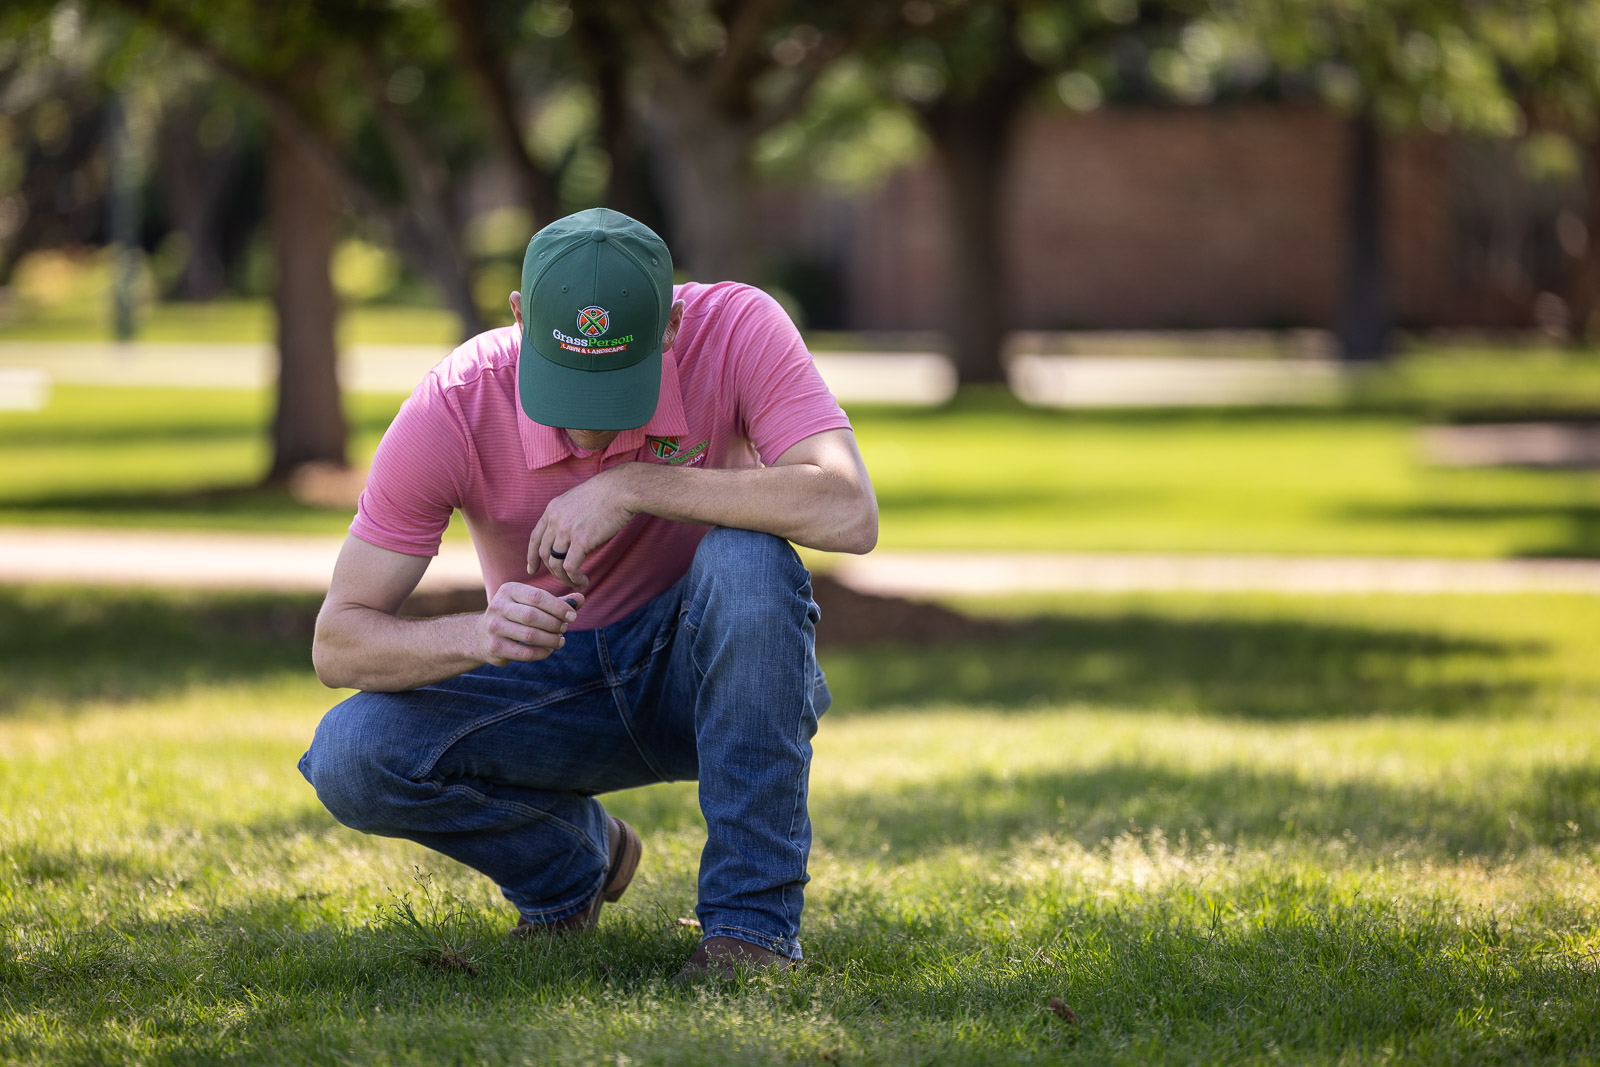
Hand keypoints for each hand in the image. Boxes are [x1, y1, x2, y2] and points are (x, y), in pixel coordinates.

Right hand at [474, 583, 583, 665]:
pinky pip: (525, 652)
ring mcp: (494, 627)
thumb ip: (556, 602)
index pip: (537, 596)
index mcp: (508, 590)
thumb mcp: (531, 603)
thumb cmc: (515, 616)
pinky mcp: (495, 647)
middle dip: (554, 624)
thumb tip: (581, 599)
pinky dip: (542, 653)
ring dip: (551, 640)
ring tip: (560, 640)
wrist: (482, 635)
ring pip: (530, 635)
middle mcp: (498, 606)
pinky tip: (548, 650)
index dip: (558, 607)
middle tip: (565, 629)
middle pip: (533, 616)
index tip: (573, 616)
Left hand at [528, 466, 636, 589]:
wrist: (620, 490)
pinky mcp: (581, 540)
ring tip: (576, 583)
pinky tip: (583, 580)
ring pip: (555, 563)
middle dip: (552, 571)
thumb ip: (568, 516)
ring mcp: (566, 530)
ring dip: (564, 578)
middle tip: (563, 578)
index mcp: (552, 509)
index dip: (531, 556)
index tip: (532, 569)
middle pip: (544, 553)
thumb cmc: (606, 494)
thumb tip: (569, 535)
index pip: (535, 538)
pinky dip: (575, 578)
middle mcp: (555, 520)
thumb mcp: (577, 501)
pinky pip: (570, 567)